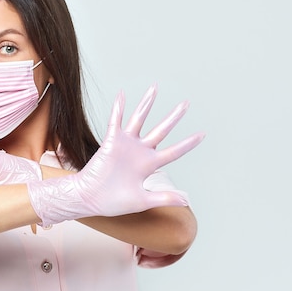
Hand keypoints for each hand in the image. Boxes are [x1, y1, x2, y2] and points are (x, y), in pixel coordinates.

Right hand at [27, 84, 204, 225]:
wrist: (90, 199)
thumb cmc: (113, 202)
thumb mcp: (142, 200)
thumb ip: (163, 198)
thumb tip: (186, 201)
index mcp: (148, 165)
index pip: (173, 152)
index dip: (188, 144)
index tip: (202, 135)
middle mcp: (139, 151)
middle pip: (161, 130)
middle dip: (174, 117)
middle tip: (186, 104)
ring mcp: (125, 145)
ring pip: (139, 119)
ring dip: (147, 104)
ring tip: (155, 88)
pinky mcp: (111, 141)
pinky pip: (116, 121)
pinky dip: (119, 108)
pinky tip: (122, 94)